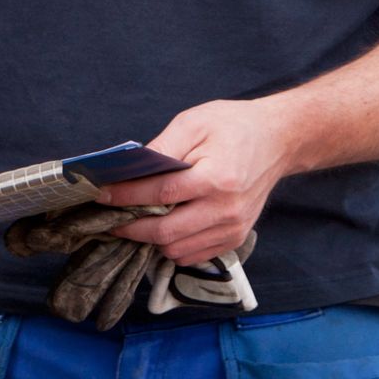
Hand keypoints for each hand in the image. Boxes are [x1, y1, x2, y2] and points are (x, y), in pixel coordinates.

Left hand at [97, 99, 296, 266]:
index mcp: (216, 178)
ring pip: (177, 250)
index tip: (101, 194)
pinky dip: (172, 247)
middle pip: (166, 232)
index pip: (160, 194)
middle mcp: (226, 210)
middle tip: (109, 217)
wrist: (277, 140)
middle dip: (131, 227)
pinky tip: (161, 229)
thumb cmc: (233, 126)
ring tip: (133, 222)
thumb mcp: (193, 123)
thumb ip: (162, 148)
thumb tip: (130, 170)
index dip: (126, 197)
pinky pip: (194, 255)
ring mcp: (234, 228)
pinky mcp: (236, 237)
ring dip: (150, 240)